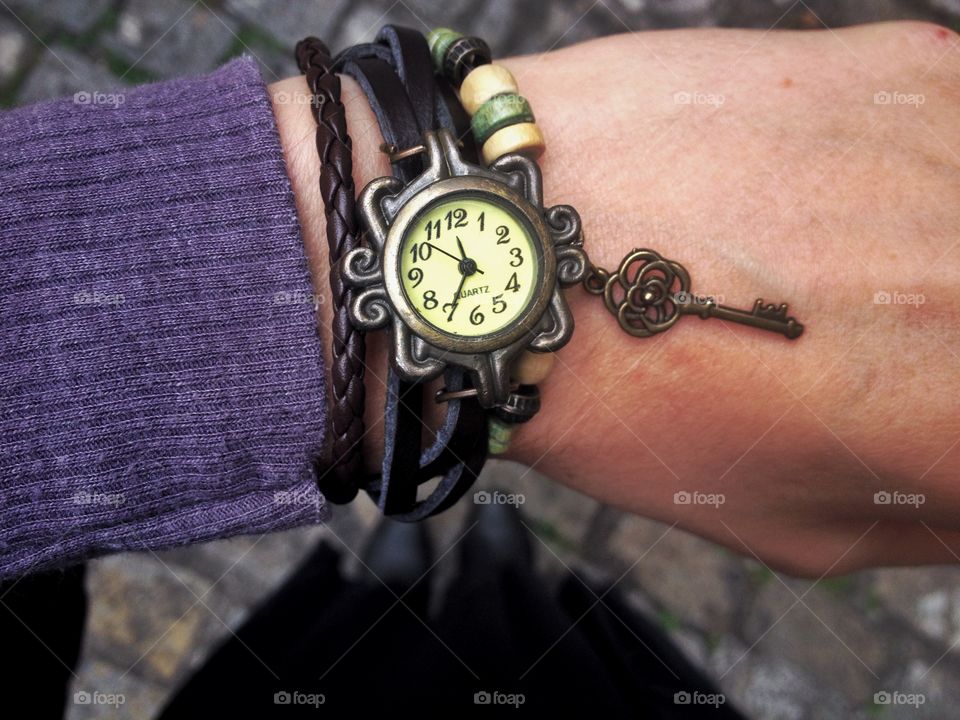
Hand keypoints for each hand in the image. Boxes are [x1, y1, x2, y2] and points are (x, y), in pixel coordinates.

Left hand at [272, 21, 959, 574]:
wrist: (513, 252)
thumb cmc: (626, 401)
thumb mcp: (788, 521)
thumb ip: (921, 507)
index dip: (947, 427)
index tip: (917, 420)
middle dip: (941, 347)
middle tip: (864, 353)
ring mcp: (951, 147)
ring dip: (928, 254)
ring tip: (821, 278)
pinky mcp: (896, 66)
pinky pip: (939, 138)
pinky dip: (897, 179)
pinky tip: (804, 203)